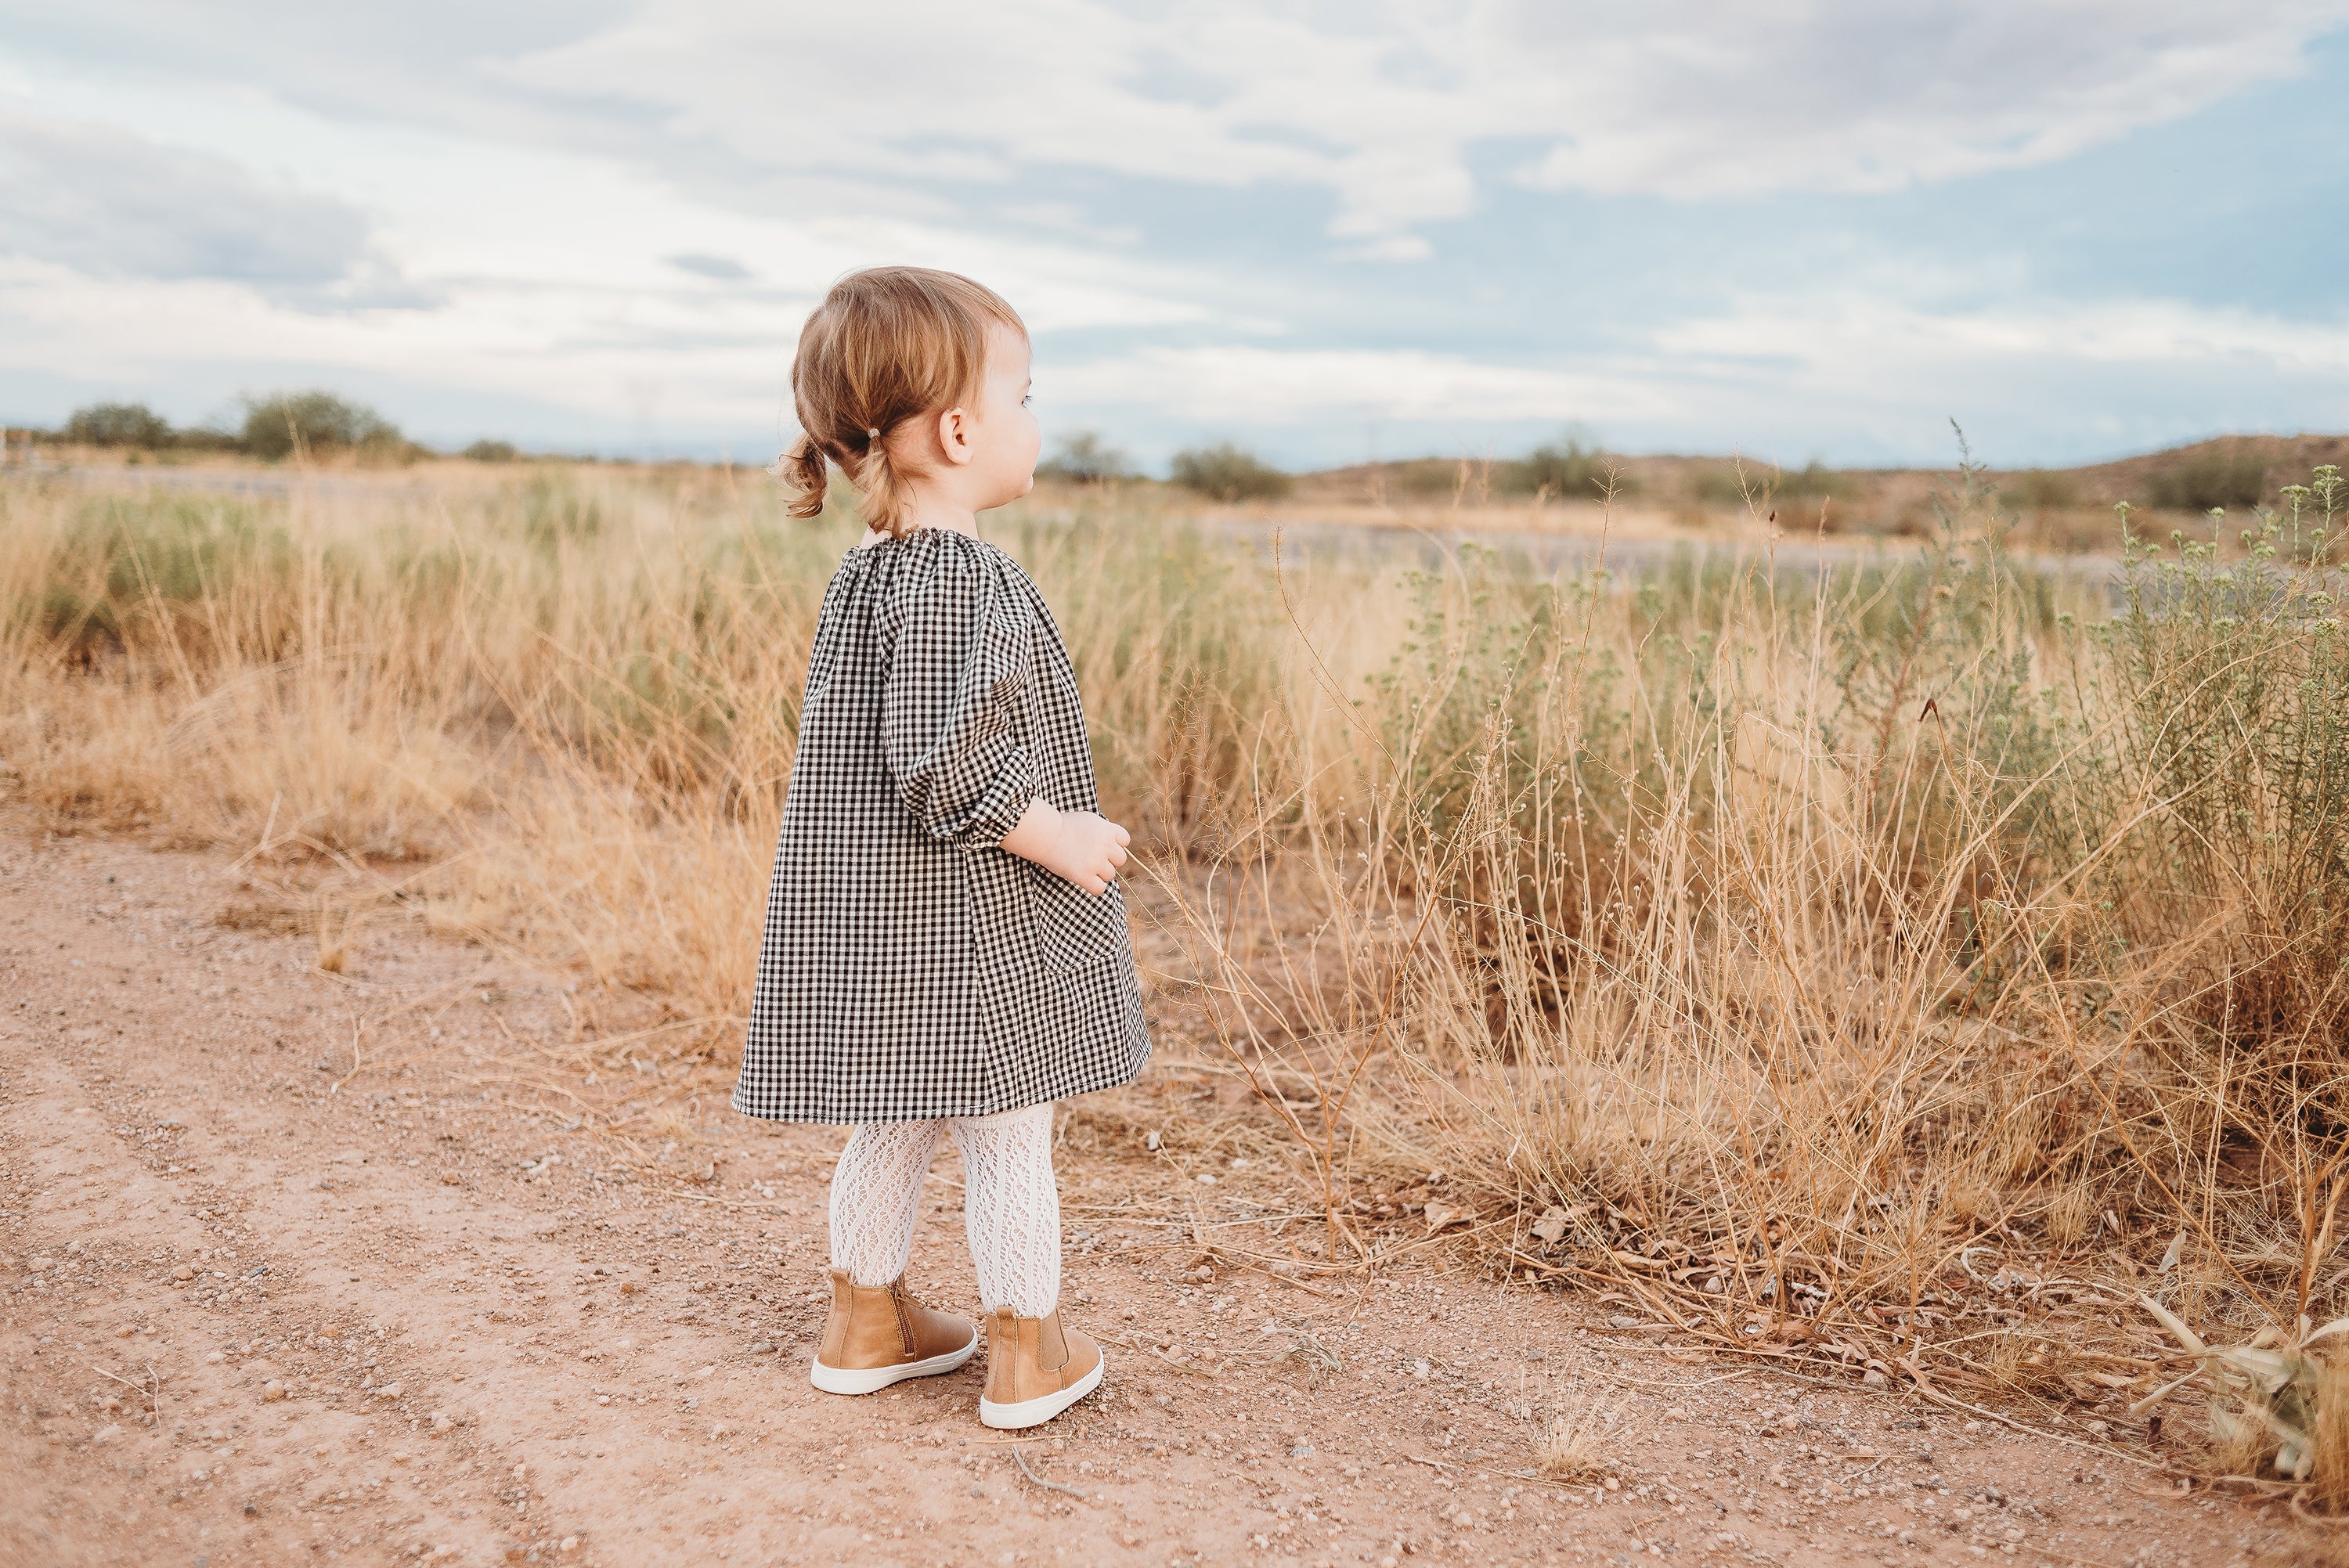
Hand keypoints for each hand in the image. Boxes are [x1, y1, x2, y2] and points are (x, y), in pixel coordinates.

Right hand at [999, 797, 1130, 894]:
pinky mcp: (1084, 876)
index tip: (1103, 845)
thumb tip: (1114, 841)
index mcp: (1107, 830)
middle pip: (1120, 859)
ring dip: (1100, 873)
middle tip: (1092, 858)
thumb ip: (1104, 829)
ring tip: (1084, 867)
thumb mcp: (1089, 820)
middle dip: (1109, 860)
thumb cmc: (1063, 825)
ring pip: (1110, 875)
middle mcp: (1105, 846)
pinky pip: (1100, 888)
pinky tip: (1085, 880)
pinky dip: (1094, 887)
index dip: (1115, 844)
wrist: (1046, 835)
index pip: (1125, 840)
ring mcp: (1096, 862)